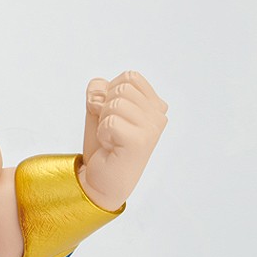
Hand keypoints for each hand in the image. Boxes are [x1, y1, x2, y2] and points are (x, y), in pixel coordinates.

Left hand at [79, 70, 167, 210]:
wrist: (99, 180)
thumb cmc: (103, 145)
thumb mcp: (97, 110)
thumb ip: (98, 91)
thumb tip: (99, 91)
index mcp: (155, 104)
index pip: (130, 77)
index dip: (110, 92)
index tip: (112, 116)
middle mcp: (159, 115)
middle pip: (123, 87)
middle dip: (105, 106)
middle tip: (110, 129)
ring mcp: (153, 128)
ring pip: (115, 103)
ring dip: (103, 120)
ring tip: (111, 138)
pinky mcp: (141, 141)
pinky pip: (110, 121)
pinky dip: (102, 133)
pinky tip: (110, 146)